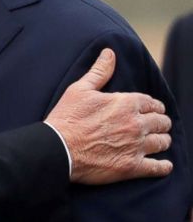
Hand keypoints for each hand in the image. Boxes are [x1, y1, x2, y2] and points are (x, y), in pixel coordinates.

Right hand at [47, 48, 171, 183]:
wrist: (57, 149)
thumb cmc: (67, 118)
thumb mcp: (79, 89)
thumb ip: (99, 71)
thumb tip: (109, 53)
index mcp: (127, 103)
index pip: (153, 103)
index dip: (152, 107)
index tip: (150, 110)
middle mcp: (136, 124)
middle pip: (162, 123)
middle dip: (160, 123)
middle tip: (154, 127)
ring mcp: (136, 146)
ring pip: (163, 142)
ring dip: (161, 141)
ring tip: (156, 143)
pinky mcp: (132, 166)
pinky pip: (158, 168)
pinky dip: (163, 166)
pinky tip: (162, 165)